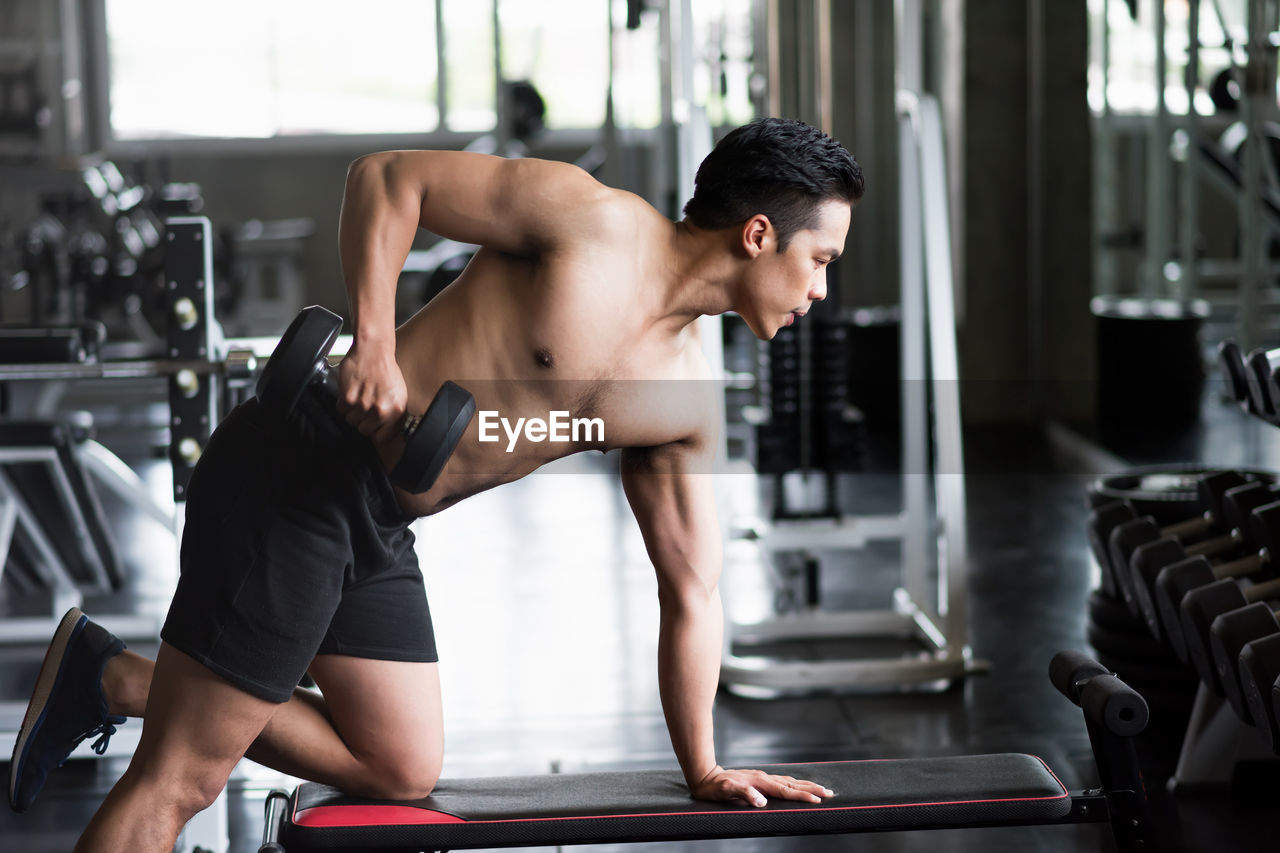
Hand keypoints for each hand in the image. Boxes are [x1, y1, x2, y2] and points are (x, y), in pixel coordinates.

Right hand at [336, 340, 407, 441]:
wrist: (373, 350)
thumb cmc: (386, 370)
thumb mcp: (399, 395)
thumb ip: (393, 415)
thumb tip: (386, 432)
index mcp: (396, 410)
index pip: (382, 438)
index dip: (376, 431)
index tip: (374, 426)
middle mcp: (381, 409)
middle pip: (364, 430)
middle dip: (363, 420)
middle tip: (365, 406)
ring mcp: (364, 404)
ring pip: (351, 420)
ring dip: (352, 411)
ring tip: (359, 396)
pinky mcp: (348, 397)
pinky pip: (341, 410)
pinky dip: (343, 402)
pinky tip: (351, 391)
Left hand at [690, 766, 833, 807]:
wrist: (706, 775)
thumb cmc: (715, 787)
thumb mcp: (726, 791)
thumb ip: (743, 794)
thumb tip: (761, 801)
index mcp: (759, 782)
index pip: (785, 791)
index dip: (801, 796)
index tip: (817, 800)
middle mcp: (764, 778)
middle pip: (792, 784)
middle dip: (812, 789)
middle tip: (830, 793)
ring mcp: (763, 777)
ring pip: (789, 781)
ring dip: (806, 785)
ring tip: (821, 789)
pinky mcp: (760, 779)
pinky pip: (782, 781)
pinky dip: (795, 784)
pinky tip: (799, 786)